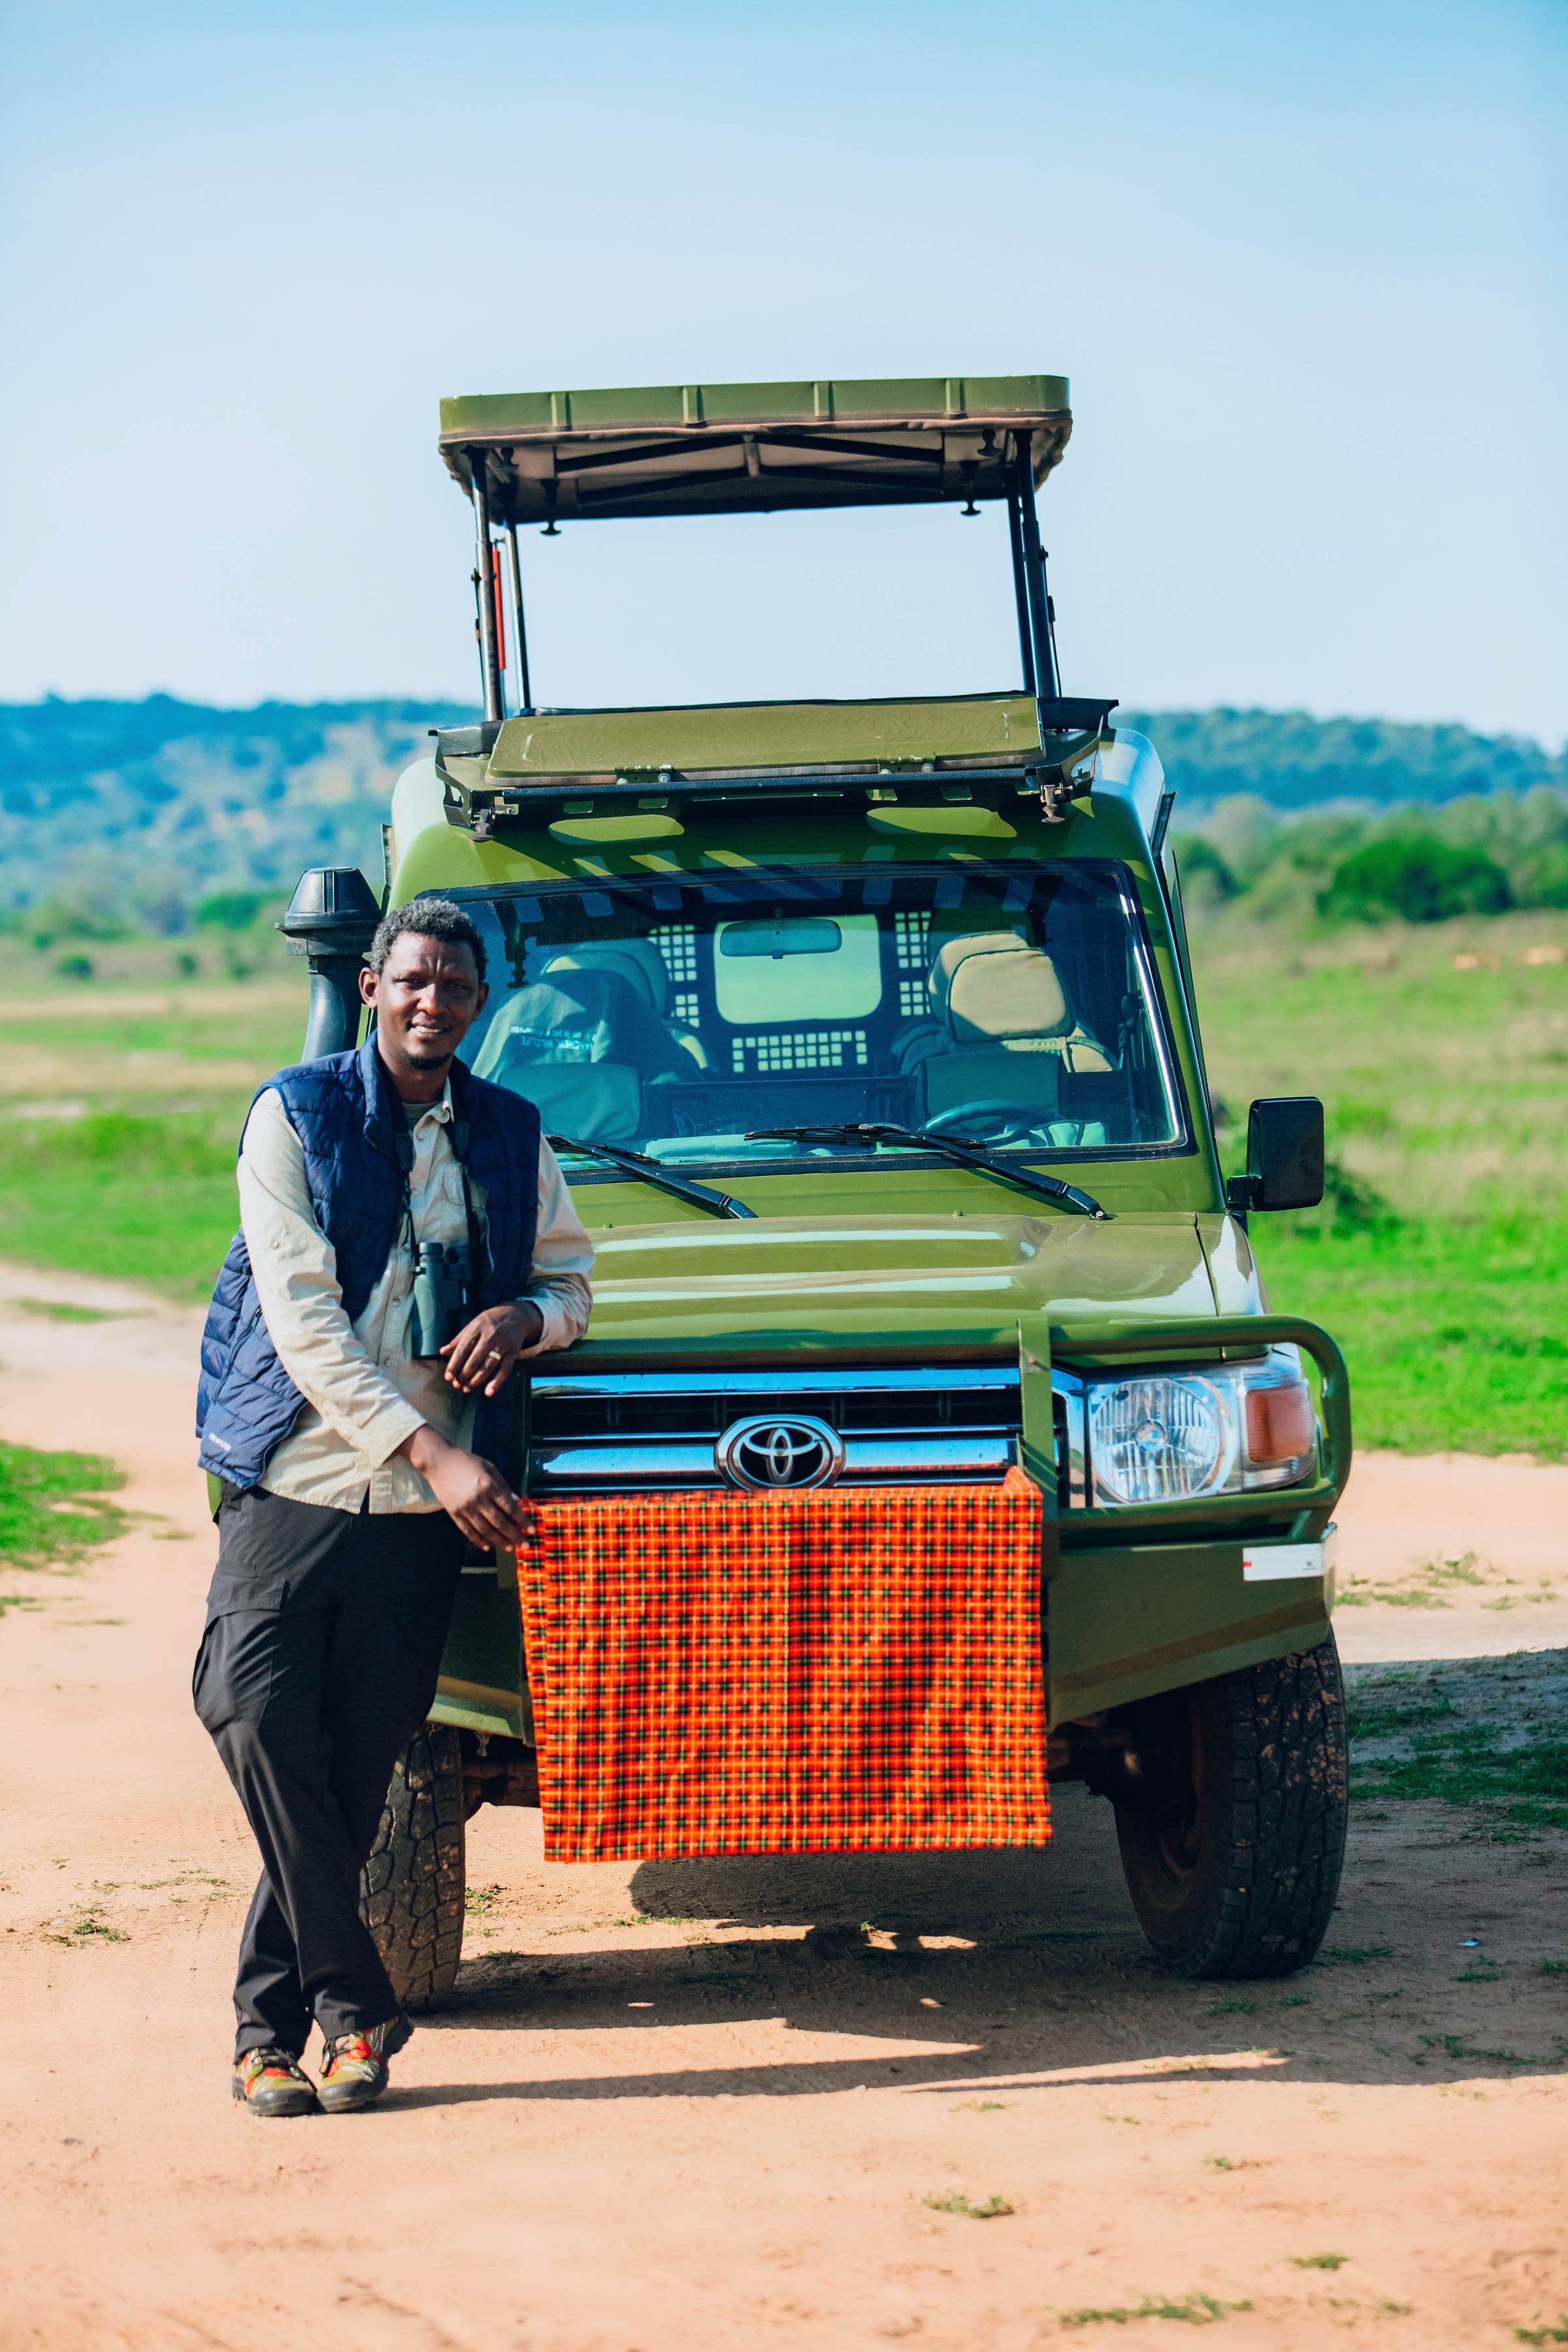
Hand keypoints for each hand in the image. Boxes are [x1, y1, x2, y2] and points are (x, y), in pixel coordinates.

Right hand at [396, 1424, 528, 1547]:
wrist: (439, 1462)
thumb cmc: (467, 1462)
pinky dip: (478, 1540)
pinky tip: (487, 1547)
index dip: (522, 1521)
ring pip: (485, 1530)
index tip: (531, 1530)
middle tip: (524, 1545)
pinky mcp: (454, 1513)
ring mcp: (465, 1508)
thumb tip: (518, 1502)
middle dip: (514, 1535)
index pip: (510, 1508)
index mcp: (489, 1486)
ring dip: (499, 1541)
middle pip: (500, 1523)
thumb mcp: (490, 1468)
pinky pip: (468, 1531)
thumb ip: (504, 1486)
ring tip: (509, 1547)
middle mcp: (479, 1499)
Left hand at [439, 1301, 543, 1395]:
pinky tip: (489, 1392)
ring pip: (488, 1366)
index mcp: (477, 1327)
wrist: (515, 1315)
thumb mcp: (472, 1326)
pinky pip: (505, 1369)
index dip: (454, 1364)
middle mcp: (490, 1335)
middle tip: (457, 1385)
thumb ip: (458, 1340)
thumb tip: (442, 1352)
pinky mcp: (514, 1351)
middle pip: (475, 1359)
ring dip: (476, 1380)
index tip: (448, 1377)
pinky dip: (497, 1382)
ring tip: (467, 1389)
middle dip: (464, 1374)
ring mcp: (503, 1343)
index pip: (463, 1348)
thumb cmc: (489, 1322)